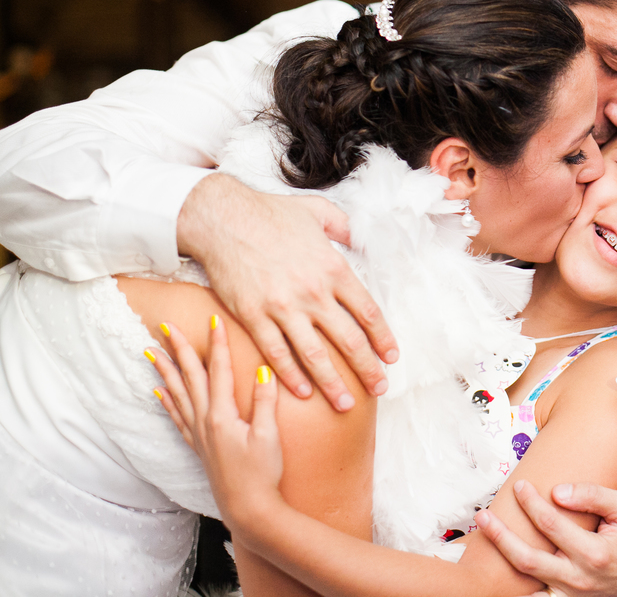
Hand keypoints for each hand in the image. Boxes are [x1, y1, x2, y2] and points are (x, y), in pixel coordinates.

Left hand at [149, 318, 285, 531]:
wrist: (249, 508)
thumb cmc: (262, 474)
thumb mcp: (268, 436)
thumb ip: (264, 402)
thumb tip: (263, 369)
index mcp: (221, 415)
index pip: (219, 369)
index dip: (217, 342)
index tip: (213, 318)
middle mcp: (205, 421)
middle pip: (190, 377)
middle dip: (178, 349)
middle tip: (165, 326)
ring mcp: (199, 434)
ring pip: (178, 393)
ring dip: (165, 370)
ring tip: (152, 351)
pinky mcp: (199, 445)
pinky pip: (177, 416)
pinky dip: (167, 400)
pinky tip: (159, 391)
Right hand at [177, 173, 396, 410]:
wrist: (224, 218)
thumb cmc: (272, 213)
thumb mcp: (320, 212)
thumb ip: (346, 228)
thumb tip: (363, 239)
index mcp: (334, 269)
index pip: (368, 313)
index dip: (383, 338)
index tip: (392, 357)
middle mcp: (314, 293)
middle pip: (349, 340)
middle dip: (368, 368)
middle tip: (381, 388)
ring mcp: (283, 307)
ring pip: (315, 356)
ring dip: (333, 383)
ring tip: (346, 403)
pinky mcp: (254, 316)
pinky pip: (277, 354)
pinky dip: (291, 376)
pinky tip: (303, 393)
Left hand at [476, 480, 616, 596]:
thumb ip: (592, 496)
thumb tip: (557, 491)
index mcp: (595, 553)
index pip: (551, 523)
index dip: (531, 502)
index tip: (520, 486)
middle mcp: (581, 579)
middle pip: (527, 560)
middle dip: (501, 536)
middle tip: (483, 516)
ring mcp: (576, 595)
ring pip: (530, 580)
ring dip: (506, 558)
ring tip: (487, 536)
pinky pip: (542, 593)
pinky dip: (521, 583)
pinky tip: (504, 567)